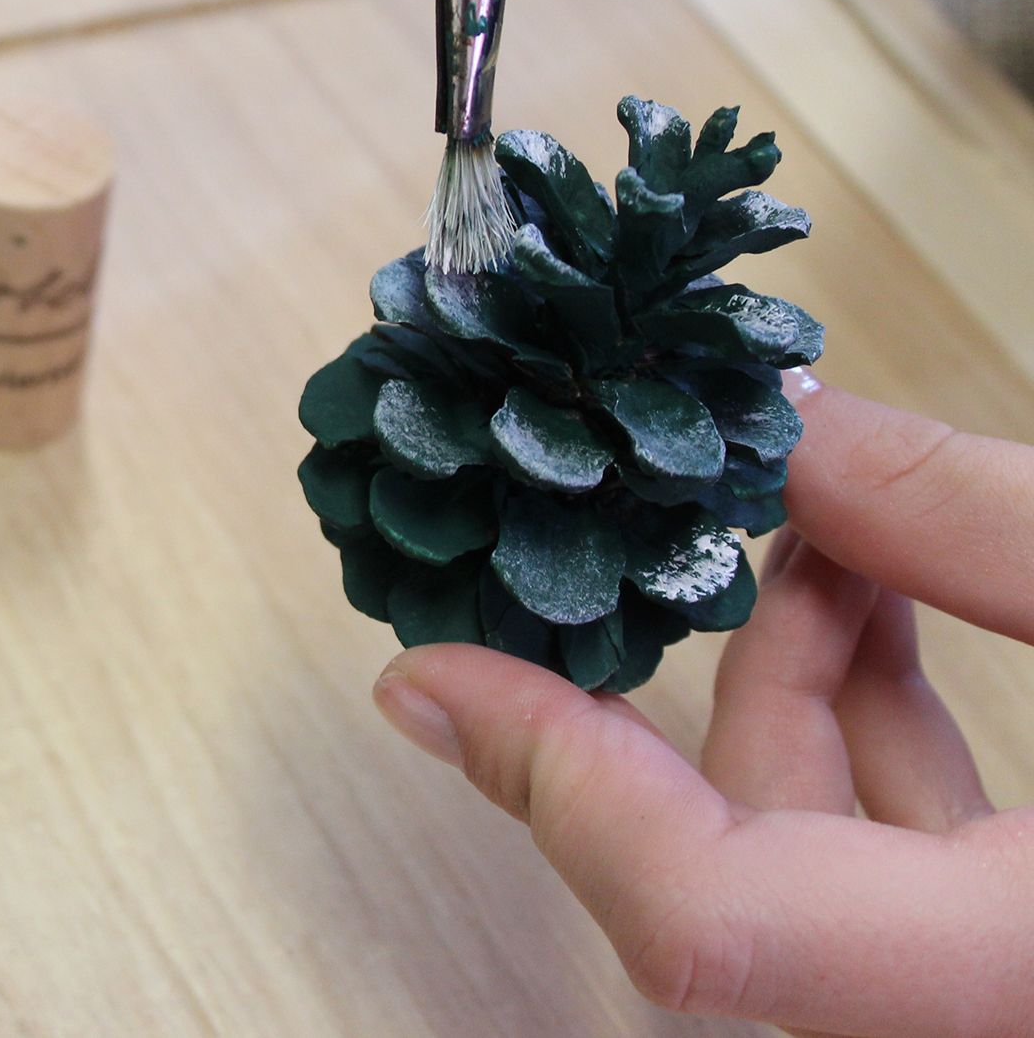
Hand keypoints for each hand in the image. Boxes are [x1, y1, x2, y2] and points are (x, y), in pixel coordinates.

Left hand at [373, 370, 1033, 1037]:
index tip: (432, 674)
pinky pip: (904, 864)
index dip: (548, 780)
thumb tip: (786, 427)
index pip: (703, 913)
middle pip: (740, 877)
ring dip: (797, 671)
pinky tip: (880, 587)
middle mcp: (992, 1022)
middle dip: (702, 670)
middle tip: (654, 525)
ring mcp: (1006, 995)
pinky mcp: (1030, 954)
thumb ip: (970, 523)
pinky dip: (874, 719)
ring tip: (824, 515)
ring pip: (821, 863)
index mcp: (1019, 973)